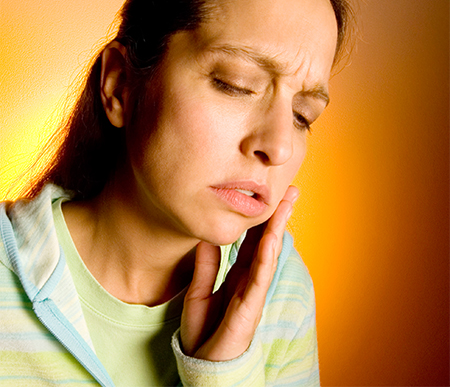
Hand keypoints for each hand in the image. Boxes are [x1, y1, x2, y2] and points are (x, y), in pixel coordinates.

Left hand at [180, 185, 298, 360]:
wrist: (200, 367)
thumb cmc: (203, 334)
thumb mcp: (198, 294)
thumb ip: (206, 267)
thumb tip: (207, 237)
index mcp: (237, 276)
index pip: (252, 242)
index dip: (260, 219)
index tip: (266, 196)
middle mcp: (249, 281)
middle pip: (265, 242)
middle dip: (277, 215)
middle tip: (290, 190)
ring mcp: (252, 293)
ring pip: (268, 254)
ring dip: (278, 227)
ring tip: (287, 203)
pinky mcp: (249, 308)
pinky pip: (259, 277)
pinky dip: (267, 255)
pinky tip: (272, 236)